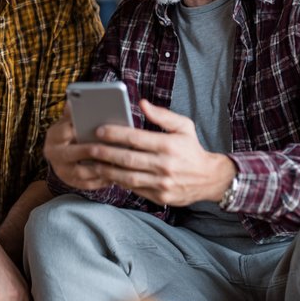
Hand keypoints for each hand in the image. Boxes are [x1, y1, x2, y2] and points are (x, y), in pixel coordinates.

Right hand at [43, 105, 115, 189]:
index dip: (79, 129)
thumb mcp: (69, 120)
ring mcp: (62, 171)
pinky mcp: (72, 183)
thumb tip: (75, 100)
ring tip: (116, 162)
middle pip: (72, 154)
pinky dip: (102, 180)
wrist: (61, 156)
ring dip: (99, 168)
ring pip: (81, 172)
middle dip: (91, 150)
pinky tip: (116, 174)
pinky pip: (88, 184)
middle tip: (109, 147)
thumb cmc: (71, 133)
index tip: (95, 126)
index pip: (64, 131)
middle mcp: (54, 154)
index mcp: (54, 136)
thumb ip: (74, 112)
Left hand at [88, 99, 236, 206]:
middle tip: (90, 147)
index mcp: (169, 145)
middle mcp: (165, 165)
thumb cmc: (192, 148)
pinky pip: (135, 189)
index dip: (115, 134)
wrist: (210, 179)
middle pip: (128, 159)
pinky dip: (120, 182)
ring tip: (94, 162)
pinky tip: (108, 174)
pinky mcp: (160, 197)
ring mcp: (162, 183)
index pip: (136, 138)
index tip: (99, 130)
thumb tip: (142, 103)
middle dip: (106, 153)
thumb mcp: (184, 126)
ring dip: (108, 170)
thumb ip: (162, 115)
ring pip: (128, 177)